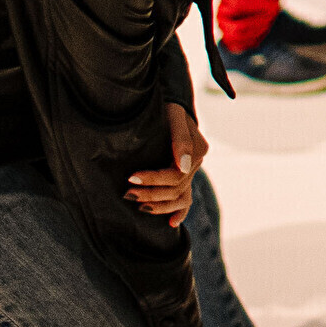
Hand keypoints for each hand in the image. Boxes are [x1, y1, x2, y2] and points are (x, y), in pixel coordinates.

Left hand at [125, 102, 206, 227]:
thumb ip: (181, 140)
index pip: (175, 175)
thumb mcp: (174, 117)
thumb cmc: (169, 107)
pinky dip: (180, 212)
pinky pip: (186, 199)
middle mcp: (197, 163)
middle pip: (175, 189)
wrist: (169, 103)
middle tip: (127, 194)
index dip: (153, 179)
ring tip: (138, 206)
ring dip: (159, 205)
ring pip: (180, 198)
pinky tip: (171, 224)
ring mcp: (192, 172)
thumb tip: (184, 167)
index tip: (131, 178)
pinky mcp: (184, 176)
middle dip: (151, 193)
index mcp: (198, 150)